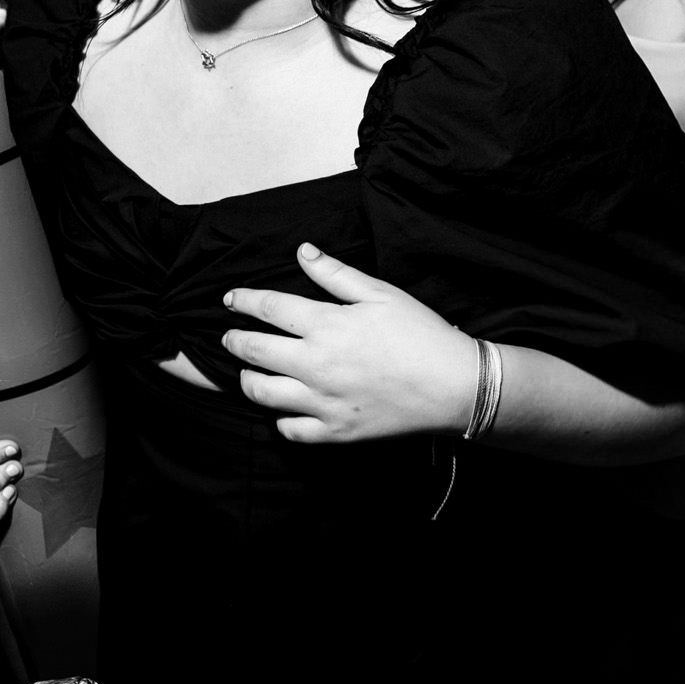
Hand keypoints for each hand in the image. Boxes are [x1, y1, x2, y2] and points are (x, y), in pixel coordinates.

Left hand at [224, 244, 474, 443]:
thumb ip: (336, 274)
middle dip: (234, 341)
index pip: (269, 308)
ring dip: (248, 379)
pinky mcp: (334, 431)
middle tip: (229, 337)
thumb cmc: (421, 334)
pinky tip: (284, 408)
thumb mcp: (381, 294)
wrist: (454, 386)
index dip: (244, 301)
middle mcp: (316, 364)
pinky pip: (290, 429)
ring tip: (249, 372)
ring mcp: (323, 402)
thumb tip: (303, 252)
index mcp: (327, 325)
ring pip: (262, 393)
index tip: (230, 299)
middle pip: (254, 350)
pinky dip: (280, 419)